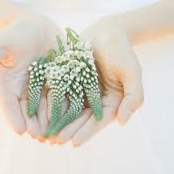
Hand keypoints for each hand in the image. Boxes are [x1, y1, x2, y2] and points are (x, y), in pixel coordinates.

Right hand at [0, 12, 62, 138]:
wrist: (36, 24)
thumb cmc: (13, 34)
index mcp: (9, 85)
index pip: (10, 105)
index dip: (14, 118)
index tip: (20, 131)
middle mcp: (26, 89)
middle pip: (29, 111)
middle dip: (34, 126)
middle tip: (40, 137)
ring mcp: (43, 86)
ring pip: (47, 108)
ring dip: (51, 122)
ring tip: (56, 135)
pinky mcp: (60, 80)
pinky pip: (64, 96)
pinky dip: (67, 108)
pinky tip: (72, 119)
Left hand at [54, 17, 144, 146]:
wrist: (107, 30)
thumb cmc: (122, 51)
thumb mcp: (132, 72)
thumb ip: (133, 97)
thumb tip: (122, 122)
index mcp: (112, 101)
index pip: (98, 121)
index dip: (87, 132)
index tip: (74, 143)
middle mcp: (96, 99)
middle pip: (81, 119)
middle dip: (69, 131)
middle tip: (55, 142)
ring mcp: (82, 89)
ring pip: (69, 109)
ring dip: (58, 122)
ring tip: (46, 134)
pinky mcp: (70, 79)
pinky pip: (60, 93)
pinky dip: (52, 104)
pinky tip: (40, 112)